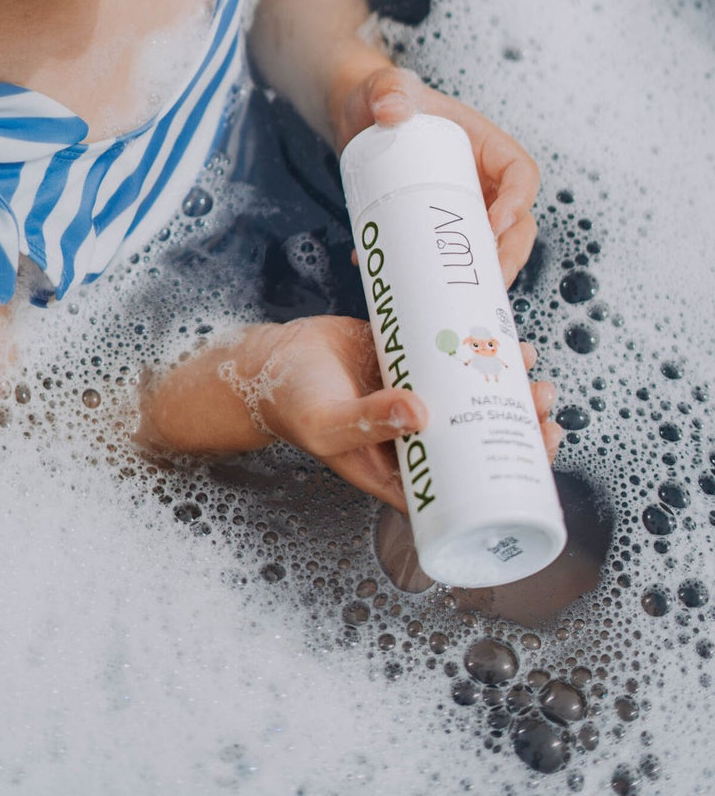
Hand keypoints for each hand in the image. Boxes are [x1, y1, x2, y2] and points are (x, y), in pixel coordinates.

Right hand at [256, 316, 559, 511]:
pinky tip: (495, 329)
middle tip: (543, 395)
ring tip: (528, 358)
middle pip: (480, 432)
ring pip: (471, 390)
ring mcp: (415, 394)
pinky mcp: (408, 357)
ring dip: (503, 377)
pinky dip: (473, 343)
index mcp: (405, 469)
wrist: (267, 360)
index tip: (542, 443)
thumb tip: (420, 413)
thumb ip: (367, 421)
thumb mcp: (326, 423)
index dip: (513, 467)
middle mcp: (417, 435)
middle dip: (518, 415)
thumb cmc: (292, 403)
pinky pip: (449, 353)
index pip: (473, 482)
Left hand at [334, 64, 539, 286]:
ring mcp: (461, 206)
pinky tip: (403, 282)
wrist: (356, 119)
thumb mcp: (385, 88)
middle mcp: (481, 180)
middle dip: (508, 255)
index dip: (518, 201)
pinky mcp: (436, 225)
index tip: (495, 225)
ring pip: (488, 248)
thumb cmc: (382, 99)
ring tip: (455, 295)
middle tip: (486, 279)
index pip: (520, 172)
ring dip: (480, 276)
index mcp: (484, 145)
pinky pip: (447, 255)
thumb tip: (390, 109)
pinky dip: (433, 275)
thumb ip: (388, 89)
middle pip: (515, 223)